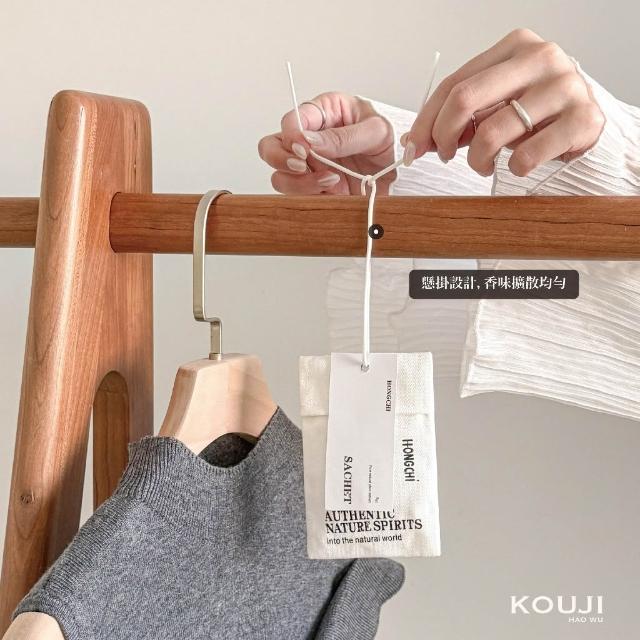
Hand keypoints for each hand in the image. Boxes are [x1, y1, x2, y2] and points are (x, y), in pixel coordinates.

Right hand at [258, 92, 395, 194]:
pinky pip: (297, 197)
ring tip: (331, 181)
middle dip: (280, 159)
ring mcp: (306, 167)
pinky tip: (334, 192)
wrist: (394, 175)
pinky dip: (311, 197)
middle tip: (302, 166)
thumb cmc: (384, 143)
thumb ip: (344, 136)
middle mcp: (307, 140)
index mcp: (322, 113)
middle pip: (270, 148)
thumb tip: (310, 142)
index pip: (292, 119)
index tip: (304, 148)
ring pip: (280, 177)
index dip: (292, 134)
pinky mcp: (311, 189)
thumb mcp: (376, 132)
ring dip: (299, 183)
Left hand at [402, 28, 605, 176]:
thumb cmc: (535, 113)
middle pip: (465, 100)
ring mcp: (564, 87)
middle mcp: (540, 58)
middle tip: (444, 156)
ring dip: (477, 160)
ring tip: (484, 164)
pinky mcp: (582, 119)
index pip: (453, 84)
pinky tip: (518, 165)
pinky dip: (513, 169)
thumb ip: (459, 115)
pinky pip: (526, 156)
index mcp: (514, 47)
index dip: (426, 120)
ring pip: (492, 132)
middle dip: (443, 137)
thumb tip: (413, 141)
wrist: (586, 122)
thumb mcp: (495, 104)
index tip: (414, 147)